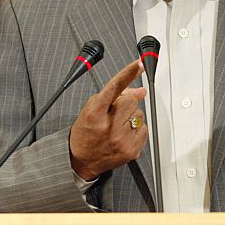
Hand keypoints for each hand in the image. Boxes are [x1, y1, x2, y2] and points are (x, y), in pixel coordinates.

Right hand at [69, 59, 147, 180]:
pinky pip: (144, 129)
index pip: (115, 87)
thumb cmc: (85, 132)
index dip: (129, 73)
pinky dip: (136, 130)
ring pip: (140, 114)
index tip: (140, 64)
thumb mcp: (90, 109)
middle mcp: (108, 126)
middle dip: (126, 103)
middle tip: (115, 113)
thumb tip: (139, 90)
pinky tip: (124, 135)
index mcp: (94, 113)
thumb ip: (113, 96)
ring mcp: (121, 139)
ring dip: (131, 117)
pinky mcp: (131, 150)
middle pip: (131, 100)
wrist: (80, 160)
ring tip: (117, 126)